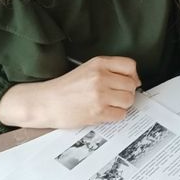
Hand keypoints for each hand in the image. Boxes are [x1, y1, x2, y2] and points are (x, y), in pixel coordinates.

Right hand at [0, 56, 140, 127]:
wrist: (45, 102)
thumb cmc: (65, 87)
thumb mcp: (87, 69)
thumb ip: (110, 70)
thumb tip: (135, 81)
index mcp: (98, 63)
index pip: (130, 65)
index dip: (132, 75)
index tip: (127, 82)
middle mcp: (100, 77)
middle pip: (131, 85)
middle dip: (126, 92)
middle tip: (114, 96)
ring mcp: (100, 95)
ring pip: (128, 100)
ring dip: (122, 104)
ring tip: (108, 104)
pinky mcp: (97, 112)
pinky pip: (120, 115)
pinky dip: (115, 115)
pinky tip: (103, 112)